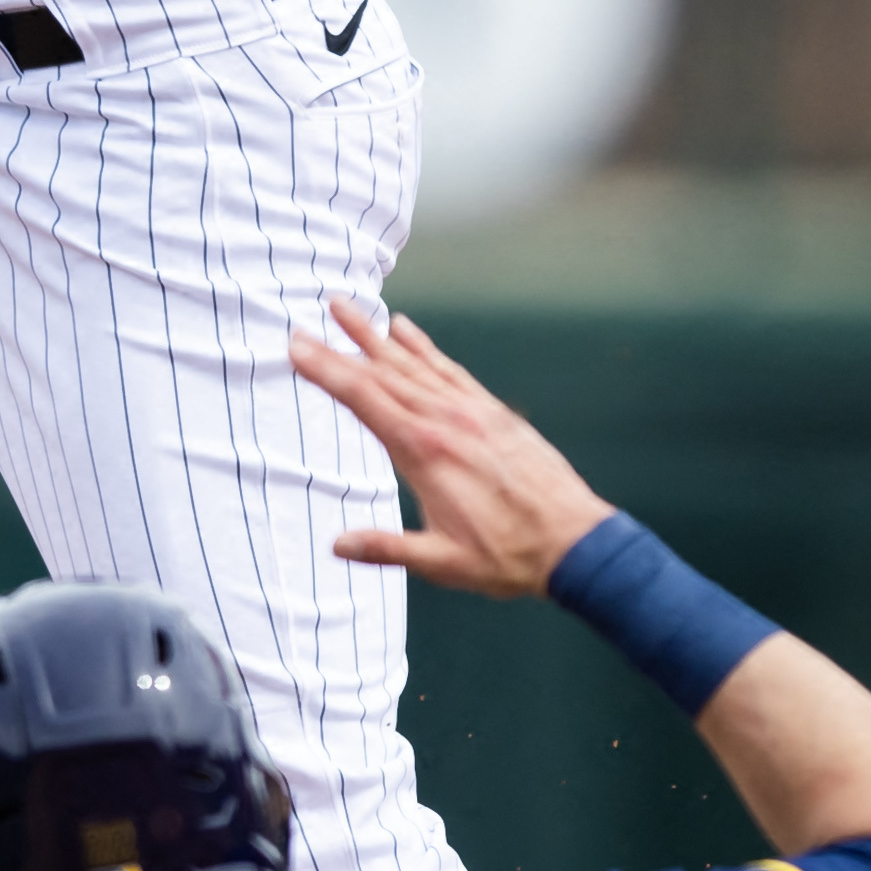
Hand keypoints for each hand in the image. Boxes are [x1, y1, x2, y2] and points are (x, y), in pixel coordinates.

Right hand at [289, 299, 616, 598]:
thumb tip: (338, 545)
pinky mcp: (492, 411)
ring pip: (413, 363)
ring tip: (346, 308)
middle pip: (381, 373)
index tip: (296, 347)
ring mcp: (471, 411)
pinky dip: (423, 347)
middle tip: (304, 323)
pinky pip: (449, 369)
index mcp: (424, 452)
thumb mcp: (442, 563)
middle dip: (339, 346)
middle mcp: (445, 421)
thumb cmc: (508, 556)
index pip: (363, 400)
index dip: (326, 370)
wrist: (573, 540)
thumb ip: (388, 550)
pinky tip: (405, 330)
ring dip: (375, 336)